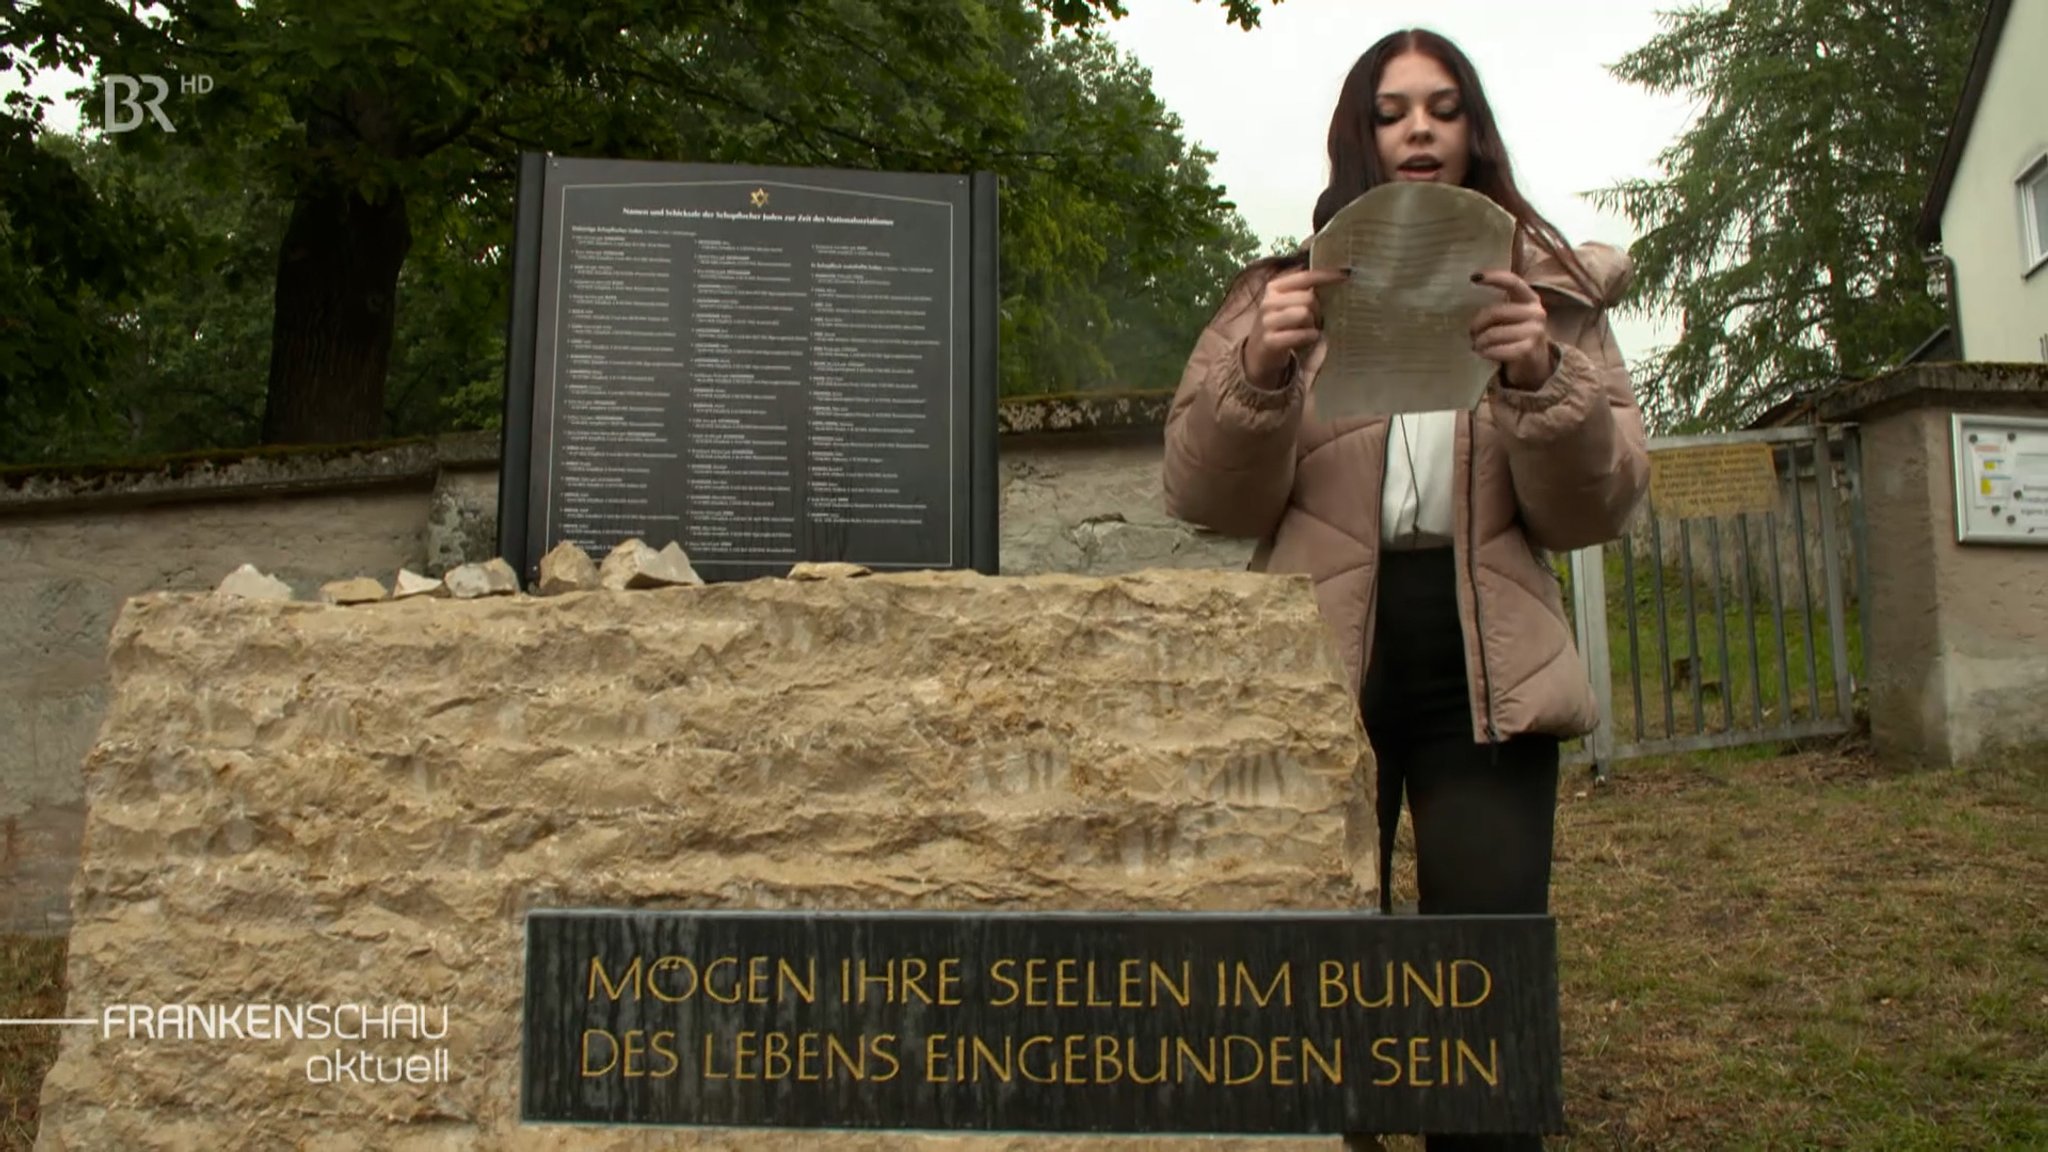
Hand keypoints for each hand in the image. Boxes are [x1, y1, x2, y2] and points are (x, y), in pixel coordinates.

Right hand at [1242, 267, 1348, 387]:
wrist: (1258, 356)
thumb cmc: (1281, 327)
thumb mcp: (1288, 305)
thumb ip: (1305, 292)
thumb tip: (1336, 278)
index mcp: (1275, 287)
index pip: (1305, 276)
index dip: (1327, 275)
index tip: (1346, 274)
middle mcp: (1269, 302)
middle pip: (1308, 297)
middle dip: (1318, 310)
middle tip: (1317, 320)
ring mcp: (1267, 322)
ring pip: (1304, 314)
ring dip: (1313, 324)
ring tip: (1311, 330)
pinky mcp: (1270, 341)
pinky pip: (1301, 334)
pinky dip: (1310, 337)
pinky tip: (1310, 340)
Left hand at [1470, 270, 1554, 388]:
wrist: (1535, 361)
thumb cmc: (1516, 334)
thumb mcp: (1511, 316)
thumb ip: (1497, 307)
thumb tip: (1466, 301)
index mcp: (1530, 298)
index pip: (1512, 282)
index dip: (1494, 277)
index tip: (1473, 278)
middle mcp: (1536, 312)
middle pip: (1496, 312)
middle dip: (1477, 324)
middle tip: (1471, 332)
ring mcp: (1535, 331)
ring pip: (1494, 333)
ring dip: (1479, 341)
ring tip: (1476, 345)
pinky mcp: (1529, 350)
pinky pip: (1499, 350)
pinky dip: (1486, 352)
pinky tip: (1483, 353)